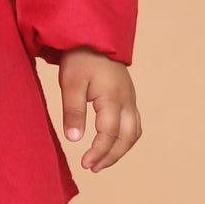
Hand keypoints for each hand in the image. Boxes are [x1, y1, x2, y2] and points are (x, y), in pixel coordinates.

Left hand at [57, 46, 141, 172]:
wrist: (94, 35)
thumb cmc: (80, 57)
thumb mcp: (70, 83)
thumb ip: (73, 111)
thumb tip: (74, 140)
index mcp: (112, 98)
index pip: (109, 134)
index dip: (98, 152)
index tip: (84, 164)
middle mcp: (126, 100)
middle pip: (127, 137)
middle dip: (112, 156)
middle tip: (93, 168)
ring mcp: (130, 98)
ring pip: (134, 131)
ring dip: (120, 149)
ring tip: (102, 161)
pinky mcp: (128, 96)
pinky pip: (133, 123)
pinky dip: (124, 138)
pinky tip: (110, 143)